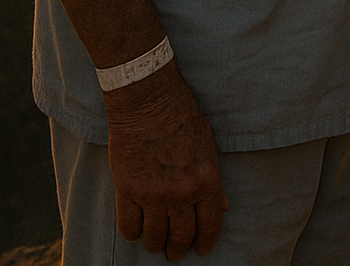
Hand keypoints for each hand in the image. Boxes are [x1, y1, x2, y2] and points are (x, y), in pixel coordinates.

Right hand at [103, 62, 226, 258]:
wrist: (149, 100)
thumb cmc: (181, 117)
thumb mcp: (207, 145)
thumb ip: (212, 180)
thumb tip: (221, 206)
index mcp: (206, 181)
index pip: (209, 225)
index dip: (205, 242)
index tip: (201, 249)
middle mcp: (181, 193)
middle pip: (180, 237)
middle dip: (178, 249)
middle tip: (175, 252)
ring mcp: (153, 194)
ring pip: (153, 238)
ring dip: (155, 242)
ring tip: (155, 240)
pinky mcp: (128, 191)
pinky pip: (129, 227)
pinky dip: (132, 232)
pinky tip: (136, 227)